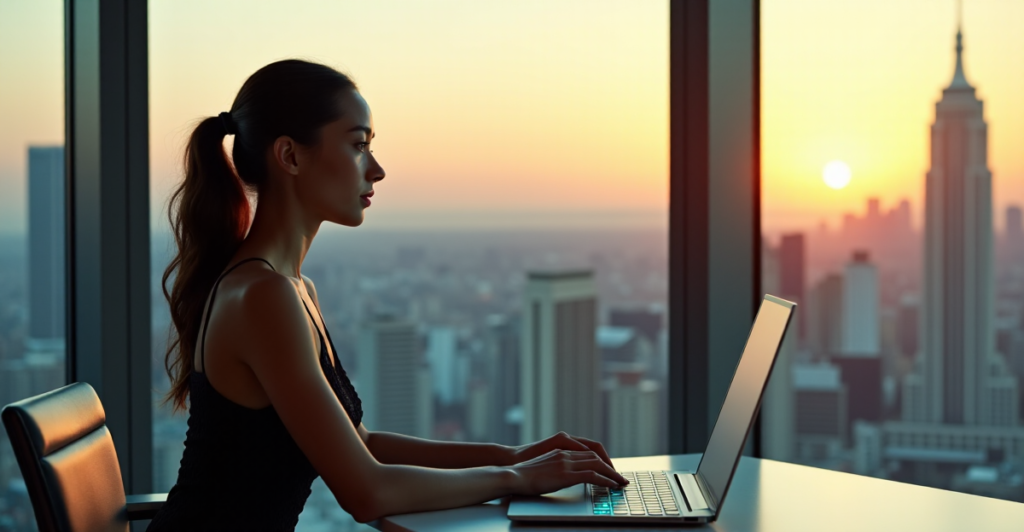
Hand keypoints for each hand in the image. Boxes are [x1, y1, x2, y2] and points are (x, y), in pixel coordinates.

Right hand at [509, 449, 628, 495]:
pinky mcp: (565, 473)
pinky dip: (605, 479)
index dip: (601, 459)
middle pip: (596, 455)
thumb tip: (564, 476)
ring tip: (620, 482)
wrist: (512, 474)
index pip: (588, 450)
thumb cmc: (523, 474)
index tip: (609, 469)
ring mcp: (566, 462)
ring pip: (597, 463)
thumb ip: (556, 467)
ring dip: (611, 473)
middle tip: (619, 476)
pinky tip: (611, 485)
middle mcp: (565, 453)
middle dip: (610, 466)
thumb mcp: (543, 466)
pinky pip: (592, 475)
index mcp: (560, 450)